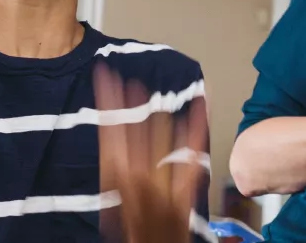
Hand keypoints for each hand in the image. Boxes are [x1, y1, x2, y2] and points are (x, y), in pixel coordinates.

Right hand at [96, 65, 207, 242]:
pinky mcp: (185, 192)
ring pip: (160, 140)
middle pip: (132, 134)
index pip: (109, 134)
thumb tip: (113, 150)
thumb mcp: (114, 206)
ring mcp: (163, 185)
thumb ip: (116, 178)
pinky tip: (201, 107)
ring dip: (155, 113)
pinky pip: (192, 156)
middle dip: (127, 103)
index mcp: (117, 182)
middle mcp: (139, 180)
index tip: (104, 78)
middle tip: (126, 77)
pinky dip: (197, 130)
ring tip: (149, 86)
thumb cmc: (134, 231)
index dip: (107, 103)